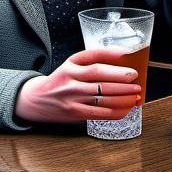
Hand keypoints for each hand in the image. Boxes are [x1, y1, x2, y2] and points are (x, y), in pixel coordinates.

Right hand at [14, 49, 140, 123]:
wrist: (35, 100)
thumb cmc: (60, 80)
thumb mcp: (71, 64)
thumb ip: (92, 61)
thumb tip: (122, 58)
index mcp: (71, 65)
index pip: (94, 60)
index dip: (112, 59)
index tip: (128, 60)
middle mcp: (71, 81)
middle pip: (100, 80)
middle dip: (122, 82)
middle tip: (136, 82)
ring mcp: (72, 98)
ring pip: (102, 98)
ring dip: (123, 98)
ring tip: (135, 95)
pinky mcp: (75, 113)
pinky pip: (99, 113)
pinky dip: (116, 111)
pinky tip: (126, 108)